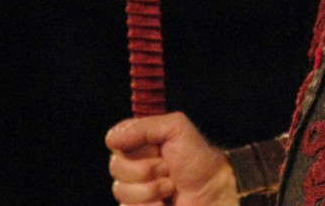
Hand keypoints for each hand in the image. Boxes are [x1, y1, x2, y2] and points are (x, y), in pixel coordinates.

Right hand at [106, 111, 237, 205]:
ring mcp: (135, 189)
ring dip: (150, 191)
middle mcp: (133, 164)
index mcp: (139, 142)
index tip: (156, 149)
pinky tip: (165, 204)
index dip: (134, 147)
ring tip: (170, 188)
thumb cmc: (198, 159)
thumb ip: (144, 127)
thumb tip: (112, 139)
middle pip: (115, 167)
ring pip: (121, 191)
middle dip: (146, 170)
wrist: (213, 192)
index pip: (114, 141)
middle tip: (168, 170)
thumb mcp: (176, 129)